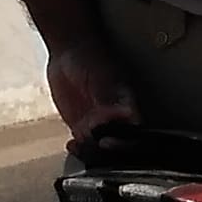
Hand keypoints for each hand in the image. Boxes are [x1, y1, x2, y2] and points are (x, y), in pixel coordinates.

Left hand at [16, 0, 139, 139]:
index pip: (134, 132)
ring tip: (80, 144)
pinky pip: (83, 142)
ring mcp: (97, 122)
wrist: (66, 50)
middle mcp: (114, 117)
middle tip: (94, 144)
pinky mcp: (81, 123)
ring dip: (91, 150)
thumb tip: (128, 115)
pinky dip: (79, 147)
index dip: (126, 142)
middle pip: (118, 145)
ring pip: (100, 147)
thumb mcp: (100, 78)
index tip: (110, 142)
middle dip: (107, 151)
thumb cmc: (89, 57)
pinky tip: (72, 144)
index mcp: (126, 105)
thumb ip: (111, 98)